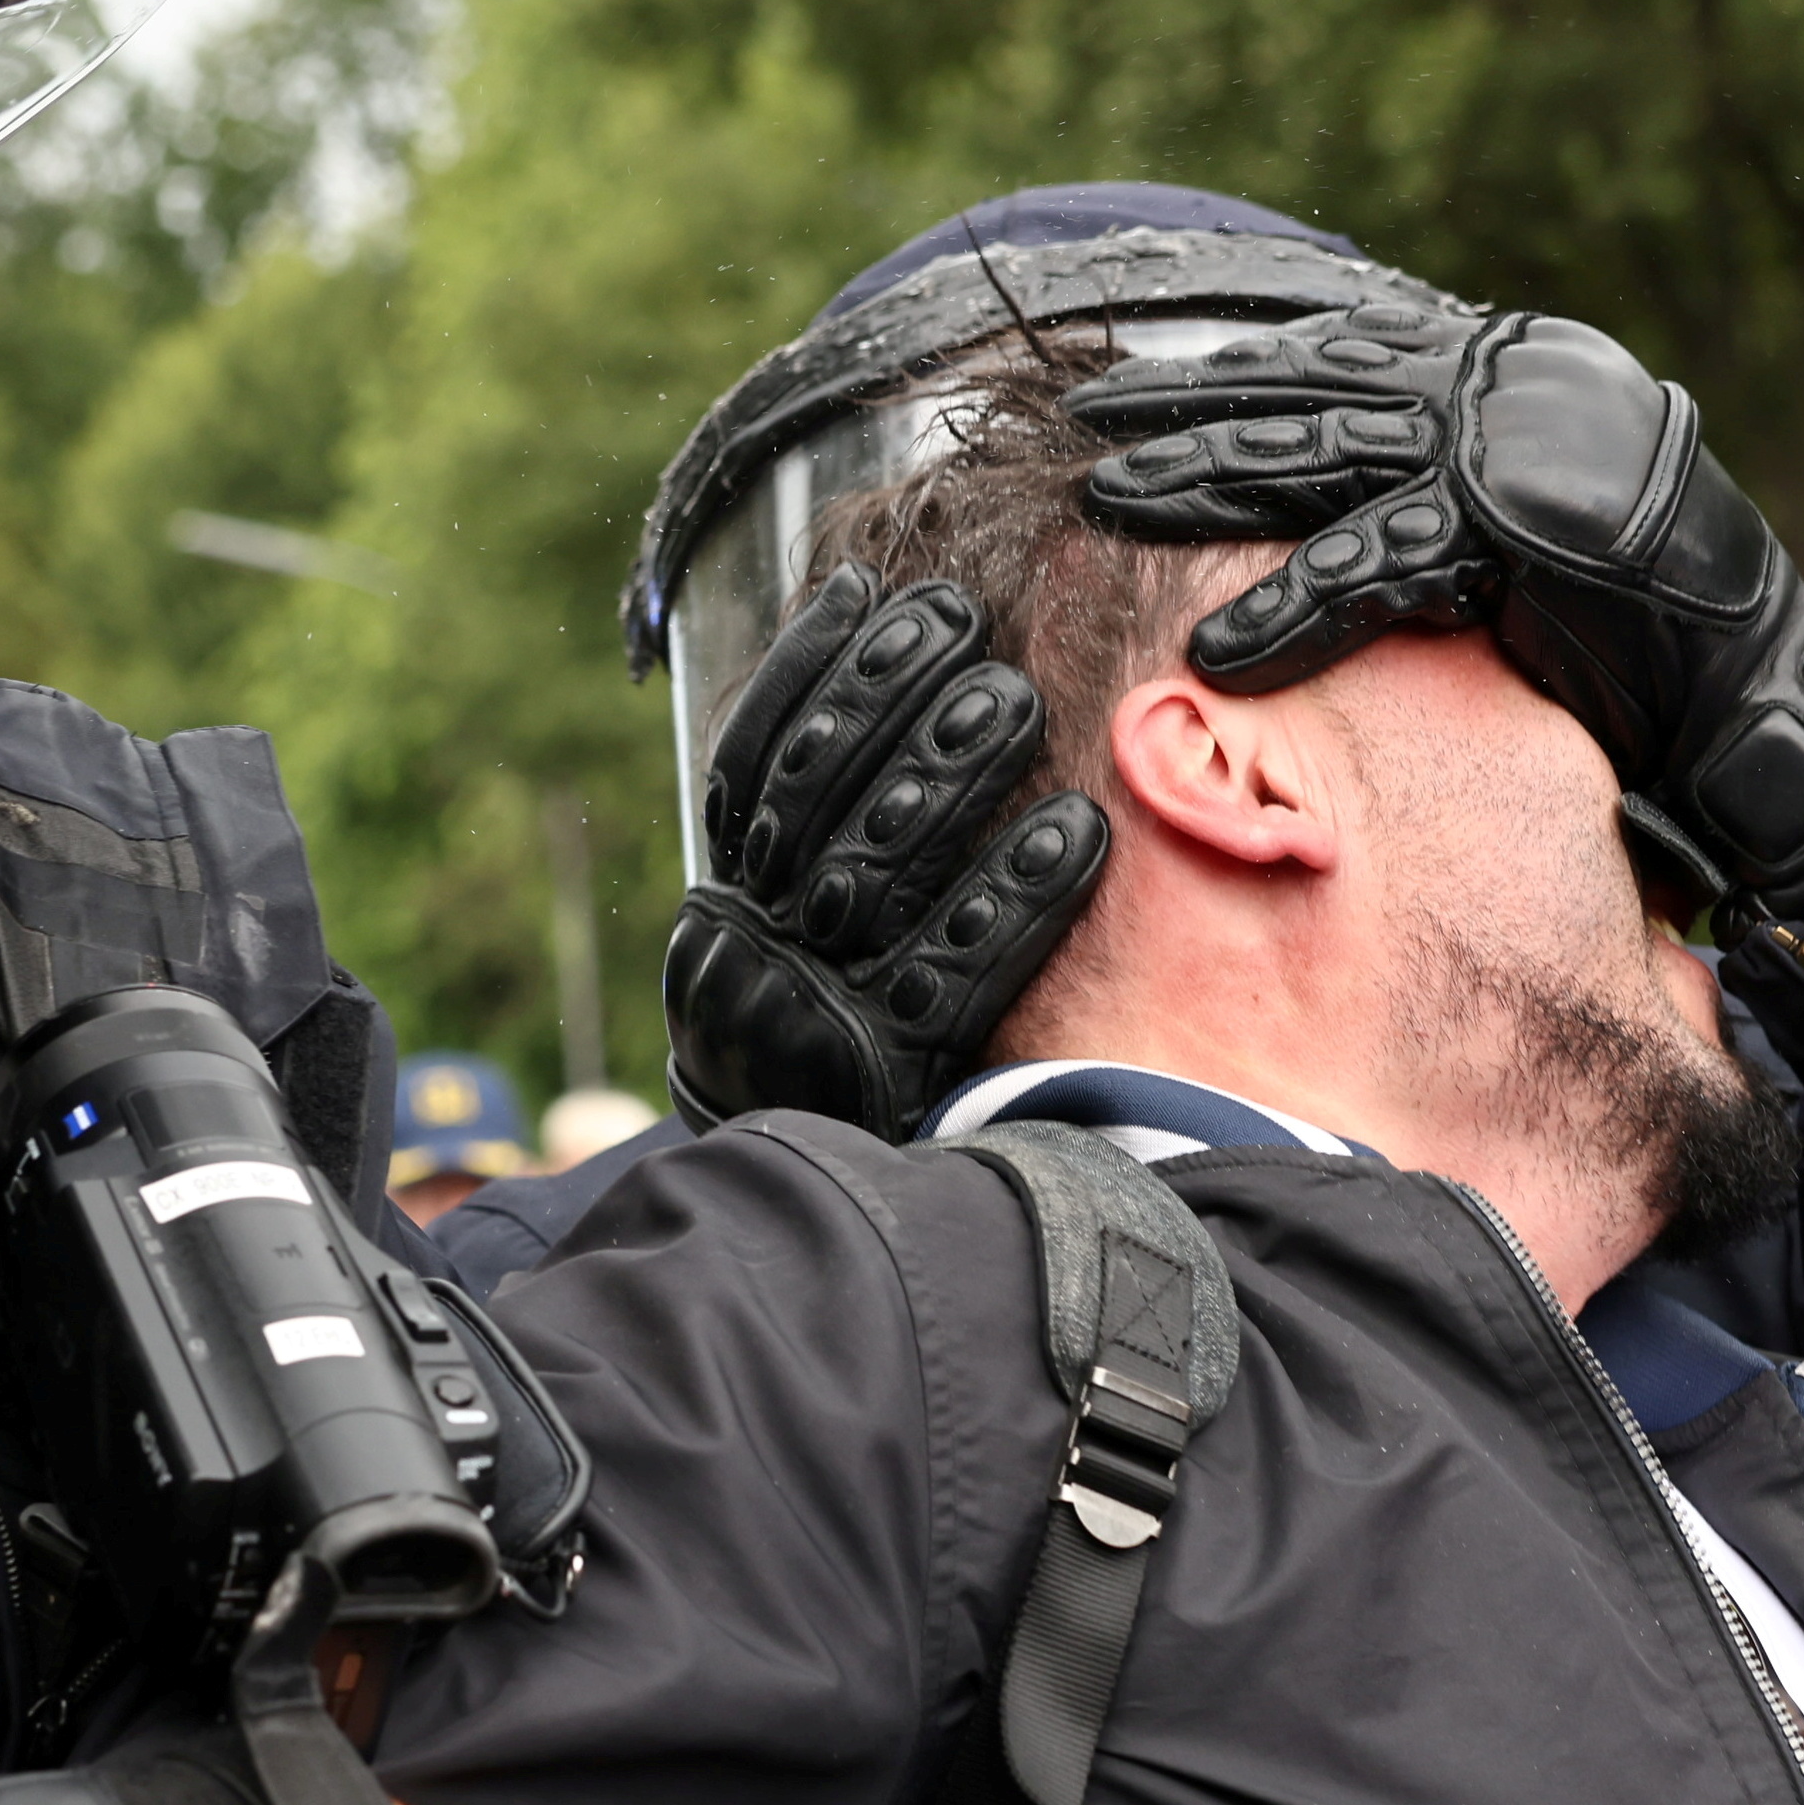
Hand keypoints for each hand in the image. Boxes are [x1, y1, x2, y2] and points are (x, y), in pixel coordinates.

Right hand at [660, 563, 1110, 1137]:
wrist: (785, 1212)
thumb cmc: (806, 1040)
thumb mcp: (775, 943)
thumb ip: (805, 835)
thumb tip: (863, 656)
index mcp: (725, 901)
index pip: (754, 760)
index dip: (814, 671)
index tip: (882, 592)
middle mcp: (753, 948)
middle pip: (820, 801)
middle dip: (894, 704)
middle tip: (969, 625)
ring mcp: (815, 1008)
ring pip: (880, 871)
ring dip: (953, 777)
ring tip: (1019, 696)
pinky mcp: (891, 1071)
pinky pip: (960, 973)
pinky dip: (1019, 897)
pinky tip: (1079, 830)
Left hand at [1072, 302, 1803, 906]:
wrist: (1749, 676)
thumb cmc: (1637, 614)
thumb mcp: (1526, 512)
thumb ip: (1444, 472)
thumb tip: (1343, 463)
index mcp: (1505, 362)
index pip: (1348, 340)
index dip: (1243, 350)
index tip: (1149, 361)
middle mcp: (1499, 383)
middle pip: (1311, 384)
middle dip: (1189, 400)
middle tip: (1090, 413)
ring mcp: (1503, 450)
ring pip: (1318, 456)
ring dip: (1202, 479)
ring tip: (1107, 505)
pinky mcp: (1508, 532)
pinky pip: (1371, 569)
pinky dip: (1291, 610)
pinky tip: (1219, 647)